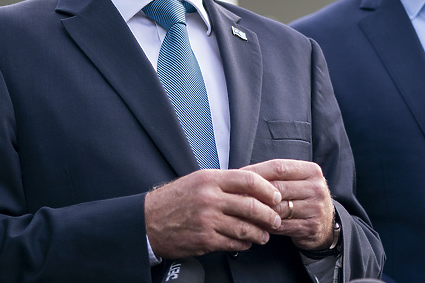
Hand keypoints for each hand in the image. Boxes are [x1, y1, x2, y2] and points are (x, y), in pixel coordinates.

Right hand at [144, 169, 282, 258]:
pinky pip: (234, 243)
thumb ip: (224, 183)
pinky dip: (244, 244)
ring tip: (263, 235)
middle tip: (276, 220)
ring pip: (246, 228)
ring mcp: (208, 220)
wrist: (148, 221)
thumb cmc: (175, 200)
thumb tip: (254, 187)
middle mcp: (210, 198)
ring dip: (259, 233)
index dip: (268, 190)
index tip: (276, 197)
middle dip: (270, 216)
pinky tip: (245, 243)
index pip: (249, 180)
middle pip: (252, 206)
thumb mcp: (198, 181)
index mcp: (210, 179)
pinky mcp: (205, 240)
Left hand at [243, 159, 334, 249]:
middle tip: (235, 196)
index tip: (238, 176)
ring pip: (278, 208)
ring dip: (258, 211)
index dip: (256, 171)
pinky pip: (281, 226)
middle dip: (254, 193)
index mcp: (311, 171)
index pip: (279, 167)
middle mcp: (316, 188)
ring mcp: (315, 208)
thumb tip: (242, 174)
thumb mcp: (296, 181)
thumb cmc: (302, 198)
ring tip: (242, 211)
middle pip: (277, 188)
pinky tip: (256, 224)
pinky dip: (266, 225)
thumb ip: (276, 176)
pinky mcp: (311, 227)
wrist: (325, 224)